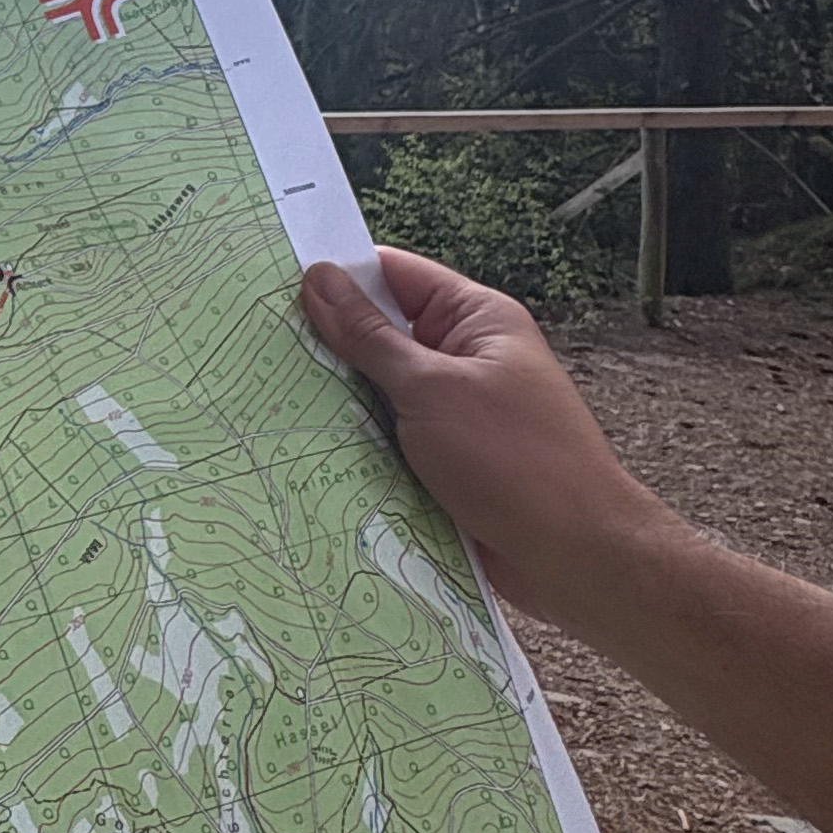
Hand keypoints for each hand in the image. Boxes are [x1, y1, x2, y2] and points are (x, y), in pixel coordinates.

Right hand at [298, 246, 668, 622]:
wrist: (576, 558)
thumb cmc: (517, 462)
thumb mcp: (432, 389)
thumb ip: (370, 338)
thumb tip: (319, 280)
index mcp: (476, 320)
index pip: (394, 274)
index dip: (337, 276)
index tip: (271, 284)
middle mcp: (465, 360)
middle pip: (379, 335)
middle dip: (328, 346)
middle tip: (256, 348)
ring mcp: (454, 414)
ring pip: (377, 394)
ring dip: (339, 404)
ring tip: (268, 401)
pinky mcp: (444, 463)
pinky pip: (387, 441)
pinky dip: (356, 446)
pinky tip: (305, 451)